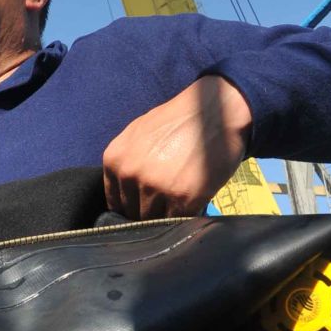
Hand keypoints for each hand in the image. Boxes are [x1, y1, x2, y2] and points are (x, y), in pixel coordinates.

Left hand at [102, 74, 252, 218]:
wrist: (215, 109)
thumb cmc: (178, 119)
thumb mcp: (137, 133)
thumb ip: (125, 163)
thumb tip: (123, 193)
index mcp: (115, 160)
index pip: (115, 203)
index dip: (131, 207)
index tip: (144, 207)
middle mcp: (131, 175)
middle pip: (133, 214)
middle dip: (149, 213)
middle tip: (165, 206)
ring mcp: (156, 187)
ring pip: (154, 221)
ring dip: (167, 217)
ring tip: (179, 204)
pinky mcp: (183, 197)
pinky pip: (177, 220)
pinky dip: (185, 218)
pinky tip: (192, 204)